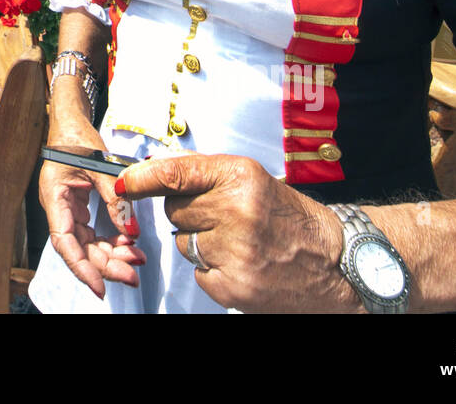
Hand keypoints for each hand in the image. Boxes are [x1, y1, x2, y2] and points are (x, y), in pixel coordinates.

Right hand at [38, 121, 144, 299]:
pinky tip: (128, 243)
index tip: (100, 286)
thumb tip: (131, 231)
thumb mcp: (99, 166)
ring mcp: (69, 210)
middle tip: (132, 275)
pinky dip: (111, 240)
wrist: (71, 122)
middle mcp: (59, 209)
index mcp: (55, 199)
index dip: (81, 268)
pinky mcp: (80, 208)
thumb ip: (115, 199)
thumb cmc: (77, 138)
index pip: (65, 242)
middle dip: (105, 265)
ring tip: (137, 259)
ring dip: (111, 255)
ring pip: (88, 244)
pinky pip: (94, 232)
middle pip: (80, 249)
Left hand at [115, 153, 354, 312]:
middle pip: (175, 210)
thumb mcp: (252, 180)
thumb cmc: (288, 217)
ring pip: (183, 242)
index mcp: (240, 177)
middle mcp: (235, 211)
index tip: (122, 181)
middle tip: (223, 216)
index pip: (176, 174)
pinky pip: (197, 270)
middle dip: (190, 212)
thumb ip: (204, 174)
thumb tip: (153, 169)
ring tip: (238, 241)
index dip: (143, 178)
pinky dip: (212, 268)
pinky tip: (240, 262)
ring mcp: (233, 251)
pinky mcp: (231, 285)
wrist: (333, 264)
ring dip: (201, 241)